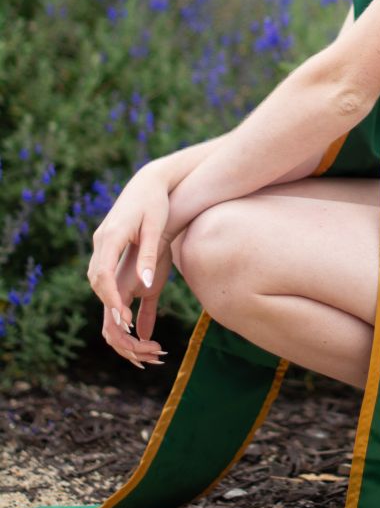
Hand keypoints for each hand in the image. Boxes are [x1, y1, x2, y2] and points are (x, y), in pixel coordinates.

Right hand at [88, 164, 173, 363]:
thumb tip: (145, 286)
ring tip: (124, 320)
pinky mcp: (107, 242)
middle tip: (124, 327)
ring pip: (96, 277)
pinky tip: (122, 301)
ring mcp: (101, 241)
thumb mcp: (155, 228)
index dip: (111, 299)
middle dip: (108, 304)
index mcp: (112, 236)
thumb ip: (148, 256)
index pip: (103, 275)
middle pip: (96, 279)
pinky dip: (109, 287)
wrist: (149, 180)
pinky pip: (102, 270)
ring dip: (107, 298)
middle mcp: (101, 240)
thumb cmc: (156, 202)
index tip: (124, 318)